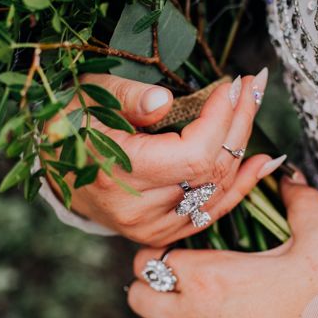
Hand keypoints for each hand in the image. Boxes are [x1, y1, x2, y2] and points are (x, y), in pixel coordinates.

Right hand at [44, 68, 279, 245]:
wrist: (56, 171)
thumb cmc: (71, 126)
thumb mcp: (90, 98)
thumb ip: (127, 98)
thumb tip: (165, 101)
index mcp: (117, 173)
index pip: (193, 153)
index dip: (221, 119)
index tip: (234, 84)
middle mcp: (138, 210)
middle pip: (211, 169)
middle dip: (239, 123)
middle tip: (254, 86)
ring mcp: (152, 227)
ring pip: (218, 190)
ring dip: (243, 147)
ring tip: (254, 106)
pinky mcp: (162, 233)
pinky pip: (212, 211)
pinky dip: (240, 185)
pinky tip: (262, 161)